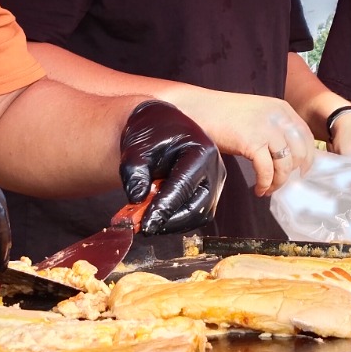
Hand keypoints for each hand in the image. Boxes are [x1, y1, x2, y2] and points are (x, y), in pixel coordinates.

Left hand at [119, 101, 226, 234]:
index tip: (145, 225)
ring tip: (148, 220)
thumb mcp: (136, 147)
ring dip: (173, 223)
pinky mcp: (210, 192)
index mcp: (201, 151)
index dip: (163, 209)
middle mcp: (215, 168)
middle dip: (170, 221)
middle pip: (197, 207)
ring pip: (200, 215)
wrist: (162, 124)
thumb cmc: (151, 132)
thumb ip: (134, 173)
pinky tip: (158, 215)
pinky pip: (198, 214)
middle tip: (144, 227)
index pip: (183, 186)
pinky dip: (177, 219)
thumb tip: (136, 200)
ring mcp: (216, 182)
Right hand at [172, 90, 313, 195]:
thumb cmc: (223, 114)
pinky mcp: (251, 142)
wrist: (199, 109)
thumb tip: (287, 155)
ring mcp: (266, 129)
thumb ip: (274, 128)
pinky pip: (266, 170)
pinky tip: (259, 189)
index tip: (301, 172)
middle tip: (282, 183)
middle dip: (293, 173)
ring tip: (268, 189)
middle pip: (299, 152)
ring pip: (285, 164)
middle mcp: (278, 117)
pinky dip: (265, 183)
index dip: (307, 157)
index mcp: (282, 108)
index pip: (305, 136)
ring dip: (278, 182)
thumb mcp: (257, 114)